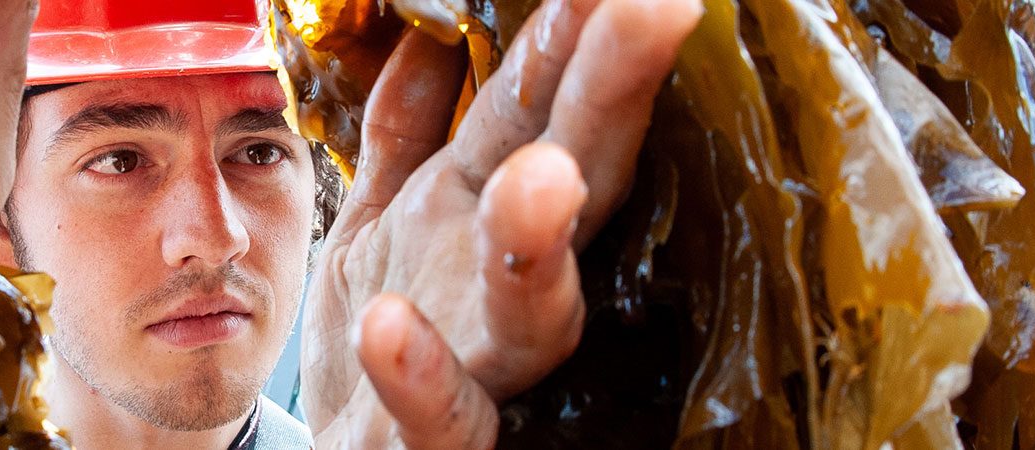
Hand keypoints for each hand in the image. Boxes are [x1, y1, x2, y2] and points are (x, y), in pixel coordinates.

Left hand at [300, 0, 700, 446]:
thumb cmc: (382, 341)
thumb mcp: (376, 219)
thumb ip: (404, 129)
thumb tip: (435, 32)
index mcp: (471, 208)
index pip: (532, 103)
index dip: (573, 30)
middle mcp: (486, 278)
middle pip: (563, 176)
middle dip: (607, 95)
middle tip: (658, 8)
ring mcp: (471, 363)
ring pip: (525, 311)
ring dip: (534, 245)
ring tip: (542, 179)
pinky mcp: (427, 440)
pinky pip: (433, 412)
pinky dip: (419, 373)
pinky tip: (393, 326)